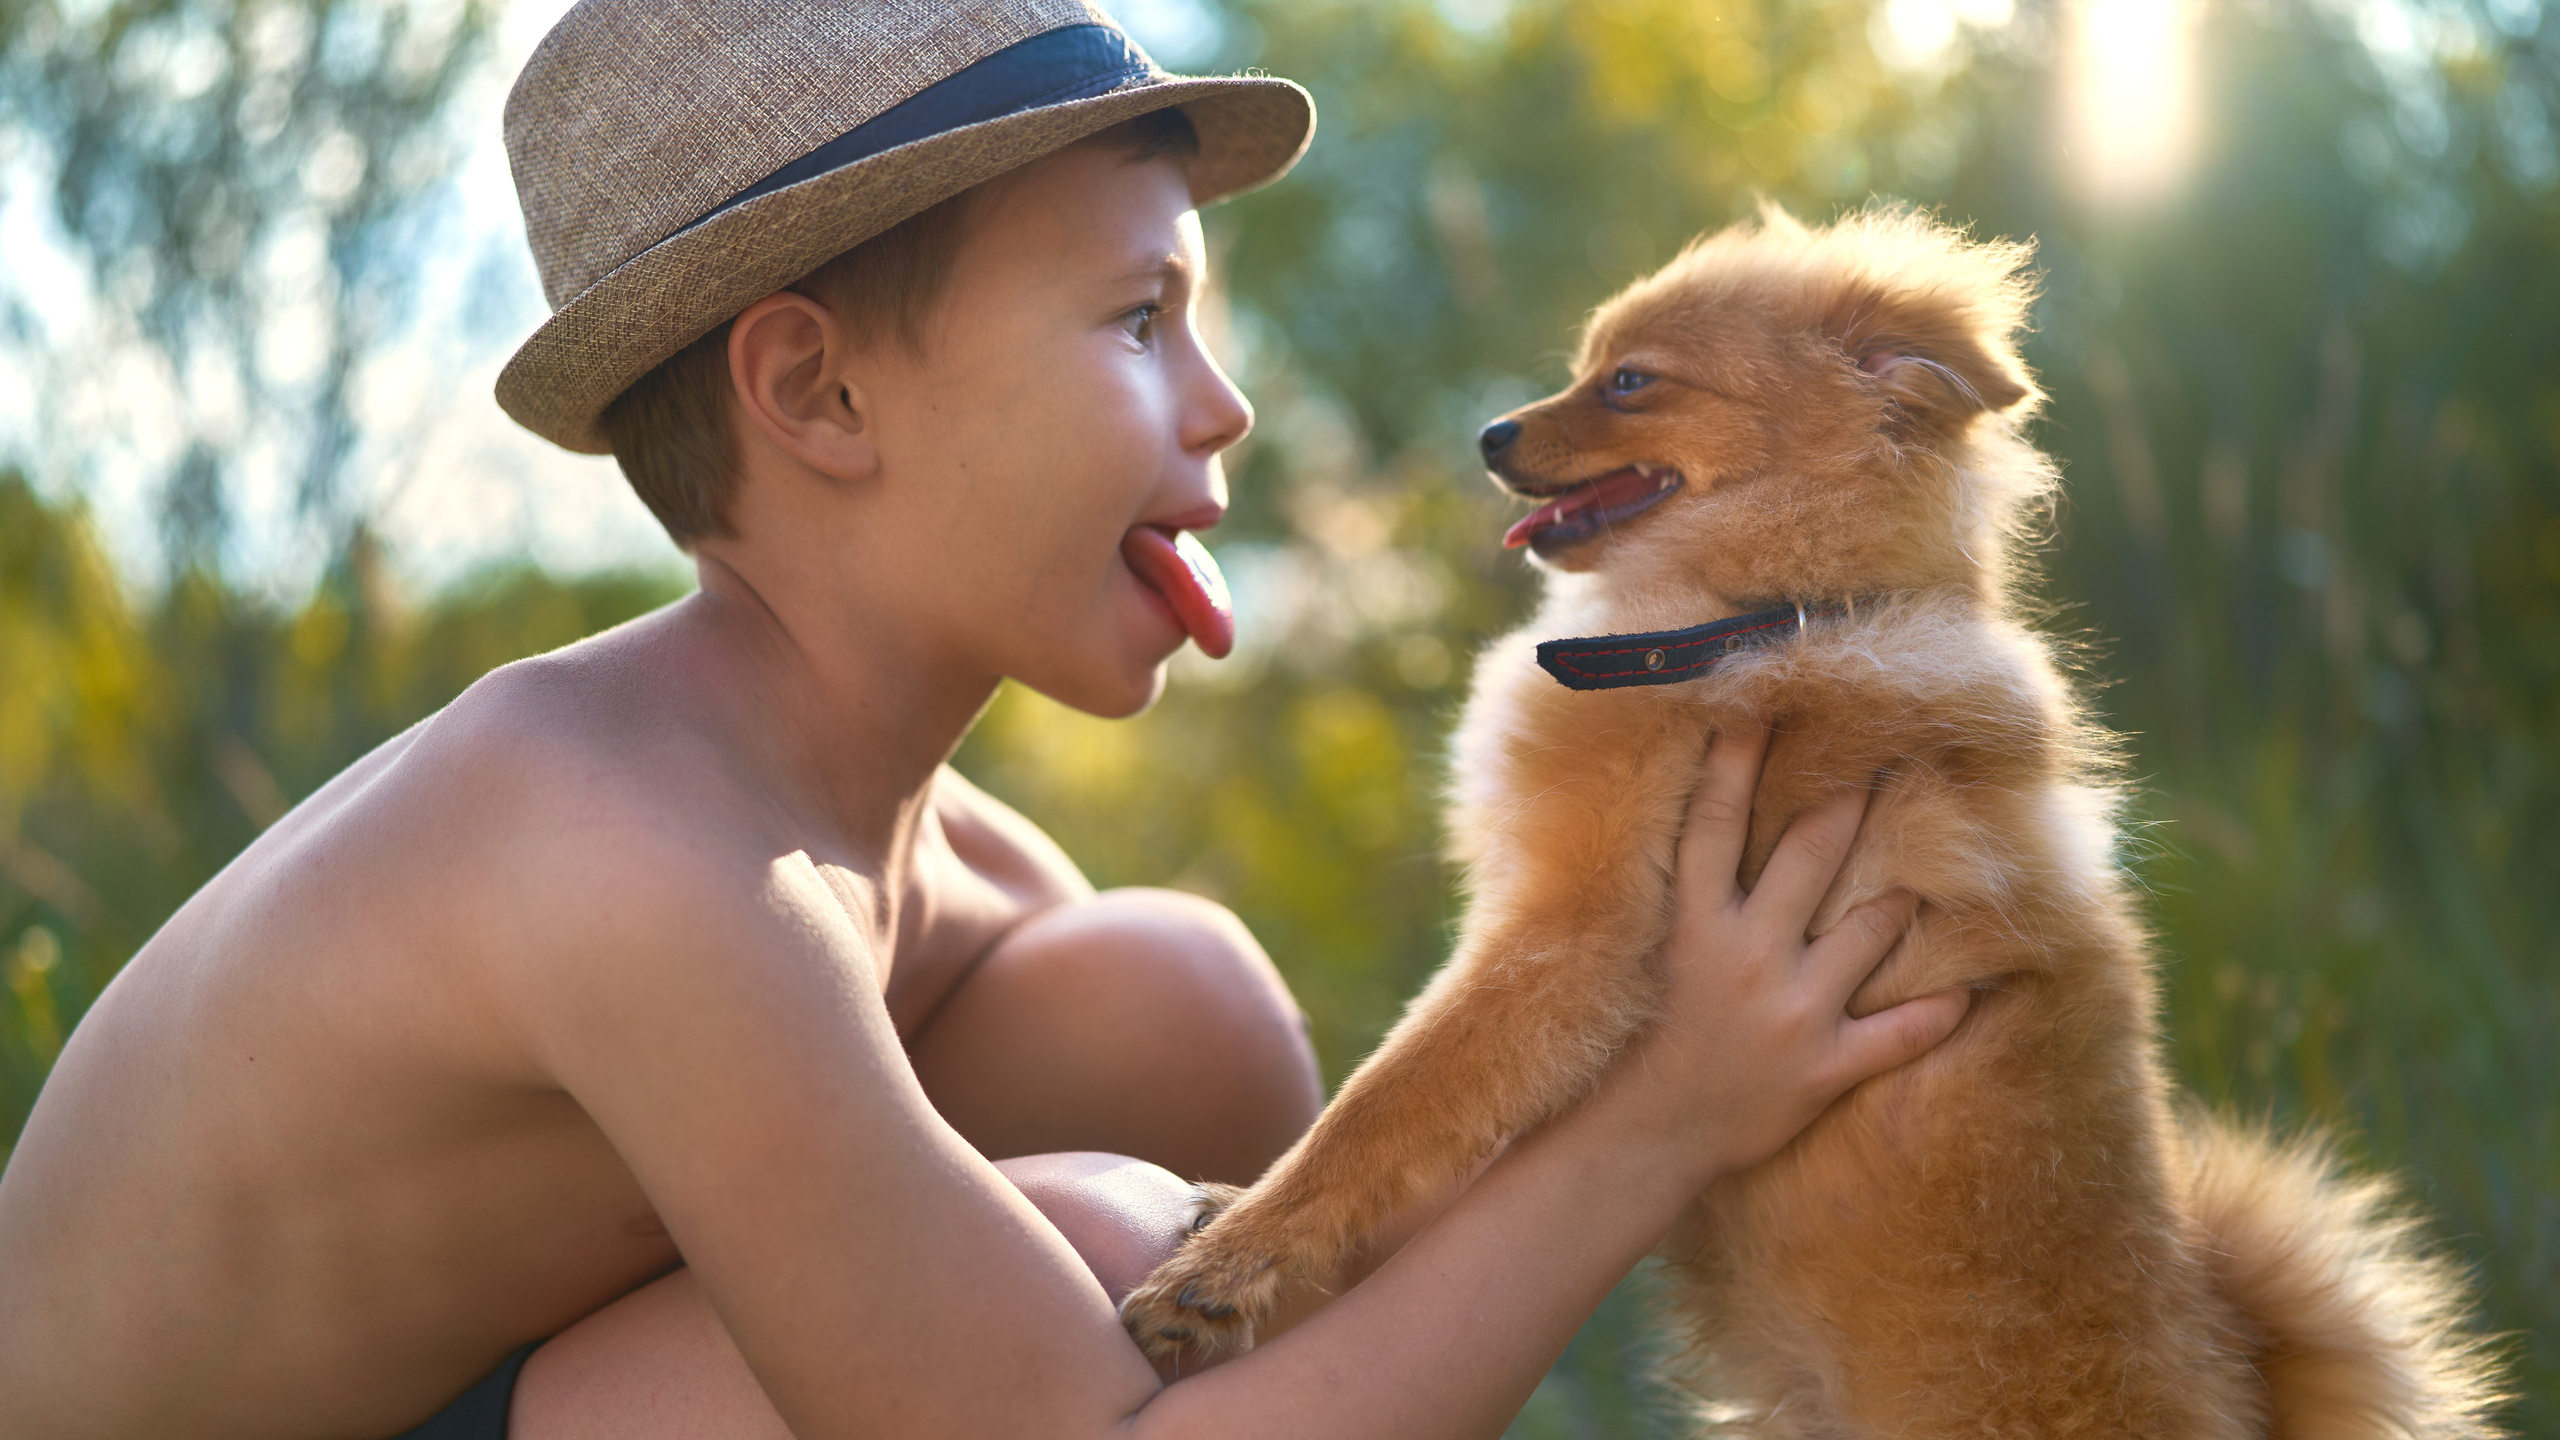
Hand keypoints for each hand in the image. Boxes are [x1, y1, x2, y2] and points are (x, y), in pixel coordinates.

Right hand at [1614, 720, 1968, 1180]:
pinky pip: (1901, 1030)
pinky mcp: (1824, 1068)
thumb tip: (1711, 821)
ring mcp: (1790, 1013)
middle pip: (1812, 854)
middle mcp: (1745, 957)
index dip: (1740, 761)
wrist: (1649, 1133)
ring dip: (1908, 892)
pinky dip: (1941, 1007)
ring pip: (1872, 929)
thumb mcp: (1659, 951)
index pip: (1715, 824)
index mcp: (1693, 924)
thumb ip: (1692, 892)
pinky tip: (1975, 984)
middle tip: (1894, 753)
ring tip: (1936, 858)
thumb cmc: (1652, 1030)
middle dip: (1855, 799)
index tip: (1767, 706)